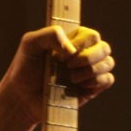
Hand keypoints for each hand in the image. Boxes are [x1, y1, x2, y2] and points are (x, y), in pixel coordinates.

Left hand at [0, 25, 115, 122]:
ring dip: (90, 70)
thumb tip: (72, 50)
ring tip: (70, 78)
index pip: (91, 35)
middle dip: (87, 57)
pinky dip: (96, 81)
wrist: (22, 96)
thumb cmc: (24, 68)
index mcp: (72, 40)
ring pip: (109, 62)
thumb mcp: (30, 43)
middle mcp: (83, 54)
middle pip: (104, 47)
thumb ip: (50, 34)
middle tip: (67, 66)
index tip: (61, 55)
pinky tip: (79, 85)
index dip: (81, 44)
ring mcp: (88, 72)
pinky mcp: (90, 89)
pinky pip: (108, 79)